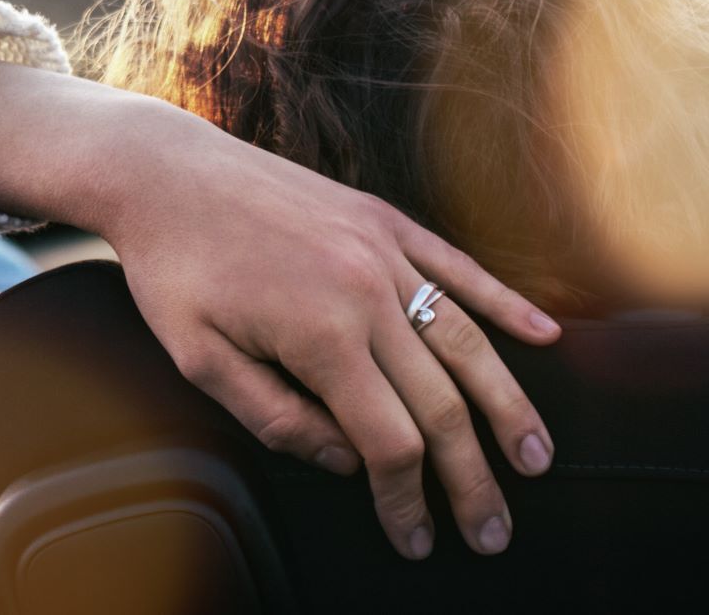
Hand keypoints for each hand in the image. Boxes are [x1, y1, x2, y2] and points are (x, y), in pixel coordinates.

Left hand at [0, 47, 562, 559]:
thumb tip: (348, 462)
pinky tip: (544, 338)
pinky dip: (506, 304)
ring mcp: (383, 249)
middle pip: (441, 404)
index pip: (389, 442)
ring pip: (468, 341)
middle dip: (471, 477)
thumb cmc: (173, 269)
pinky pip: (459, 267)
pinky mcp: (384, 218)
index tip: (414, 538)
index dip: (407, 499)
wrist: (163, 171)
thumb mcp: (198, 359)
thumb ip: (277, 420)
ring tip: (536, 457)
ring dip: (509, 406)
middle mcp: (367, 291)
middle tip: (492, 531)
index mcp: (321, 336)